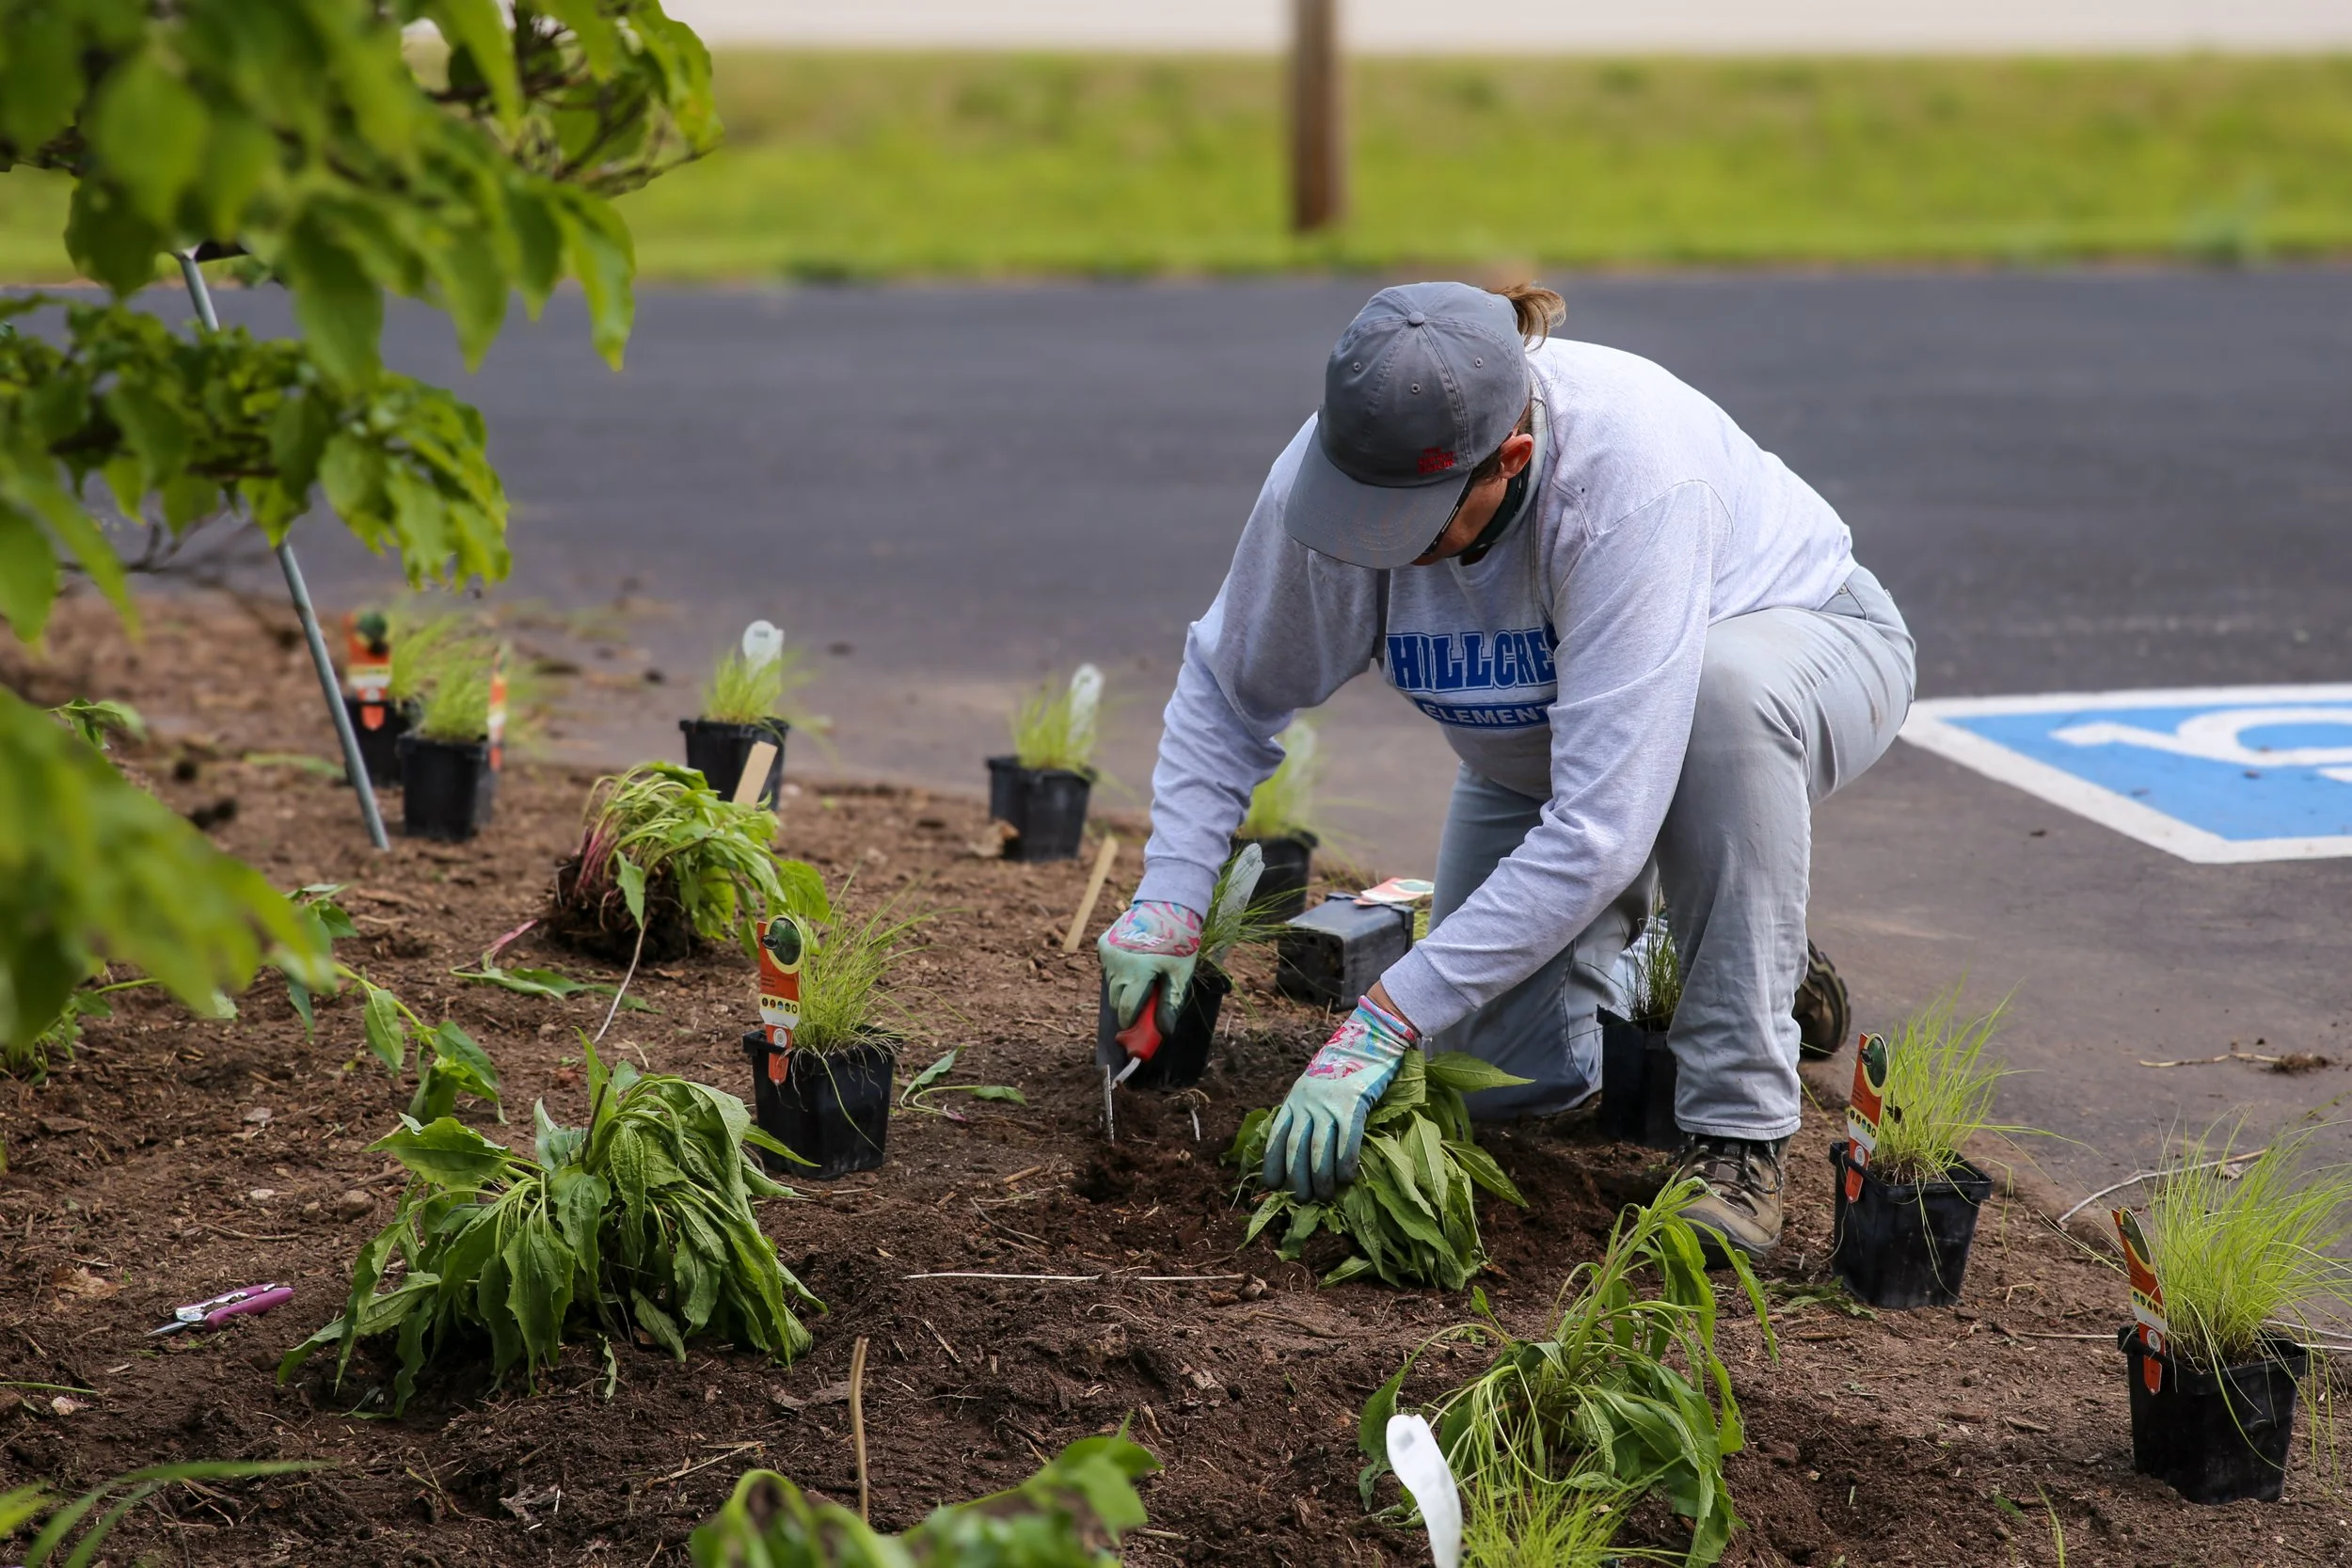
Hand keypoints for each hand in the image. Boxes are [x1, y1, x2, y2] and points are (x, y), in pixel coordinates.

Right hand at [1097, 901, 1201, 1035]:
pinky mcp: (1103, 943)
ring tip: (1143, 976)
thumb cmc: (1178, 942)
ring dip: (1122, 987)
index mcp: (1136, 973)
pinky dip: (1118, 970)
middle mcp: (1116, 963)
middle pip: (1115, 999)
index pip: (1124, 1010)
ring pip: (1110, 984)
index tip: (1138, 1028)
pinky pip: (1107, 967)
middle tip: (1145, 1000)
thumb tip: (1164, 1032)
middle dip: (1127, 1005)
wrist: (1167, 905)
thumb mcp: (1180, 974)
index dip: (1130, 1022)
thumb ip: (1170, 1004)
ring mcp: (1107, 952)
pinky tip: (1134, 960)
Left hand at [1263, 995, 1417, 1200]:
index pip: (1277, 1137)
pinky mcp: (1352, 1106)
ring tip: (1324, 1196)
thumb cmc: (1344, 1066)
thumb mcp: (1314, 1085)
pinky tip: (1347, 1179)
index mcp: (1294, 1099)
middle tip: (1302, 1200)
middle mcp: (1306, 1103)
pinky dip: (1346, 1165)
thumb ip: (1308, 1110)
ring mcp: (1329, 1105)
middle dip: (1297, 1179)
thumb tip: (1307, 1147)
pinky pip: (1347, 1143)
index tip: (1272, 1185)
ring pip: (1319, 1151)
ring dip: (1321, 1179)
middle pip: (1296, 1150)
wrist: (1369, 1039)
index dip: (1273, 1164)